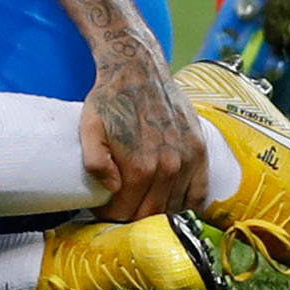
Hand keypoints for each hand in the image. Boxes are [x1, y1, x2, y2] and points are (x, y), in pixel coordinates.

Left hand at [79, 42, 208, 220]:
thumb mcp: (89, 127)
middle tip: (120, 209)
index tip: (103, 210)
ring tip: (140, 204)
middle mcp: (168, 168)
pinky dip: (185, 206)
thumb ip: (96, 161)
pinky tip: (171, 204)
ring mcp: (188, 161)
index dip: (110, 216)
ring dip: (157, 213)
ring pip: (173, 208)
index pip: (124, 213)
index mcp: (139, 167)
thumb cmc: (110, 100)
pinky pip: (199, 195)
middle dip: (131, 218)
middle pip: (150, 215)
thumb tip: (113, 189)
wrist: (139, 70)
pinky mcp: (200, 152)